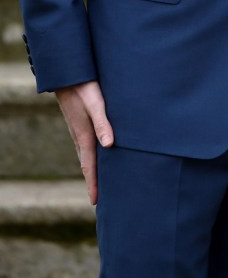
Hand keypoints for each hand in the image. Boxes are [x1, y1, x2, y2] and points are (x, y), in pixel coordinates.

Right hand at [55, 81, 113, 204]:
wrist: (67, 74)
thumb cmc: (84, 88)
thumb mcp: (96, 104)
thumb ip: (103, 123)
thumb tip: (110, 145)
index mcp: (84, 136)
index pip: (89, 166)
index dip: (93, 184)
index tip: (95, 202)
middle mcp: (80, 137)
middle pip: (87, 165)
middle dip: (93, 181)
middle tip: (99, 199)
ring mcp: (79, 130)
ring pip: (86, 155)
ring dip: (92, 169)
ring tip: (100, 181)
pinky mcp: (80, 123)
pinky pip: (86, 145)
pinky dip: (91, 156)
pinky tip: (98, 153)